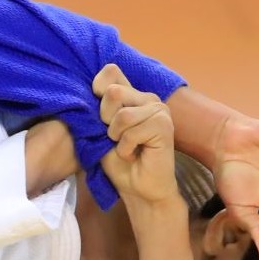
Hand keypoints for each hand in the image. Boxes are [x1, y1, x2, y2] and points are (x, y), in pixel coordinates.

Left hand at [92, 65, 177, 207]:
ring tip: (126, 147)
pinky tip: (134, 154)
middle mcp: (147, 97)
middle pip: (112, 92)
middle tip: (115, 138)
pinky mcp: (163, 125)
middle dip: (105, 121)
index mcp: (132, 95)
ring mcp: (158, 109)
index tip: (100, 116)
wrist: (138, 188)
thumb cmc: (119, 161)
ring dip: (116, 138)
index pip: (110, 71)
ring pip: (121, 115)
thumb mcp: (100, 130)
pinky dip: (125, 149)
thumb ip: (99, 107)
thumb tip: (95, 88)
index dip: (98, 89)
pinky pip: (131, 132)